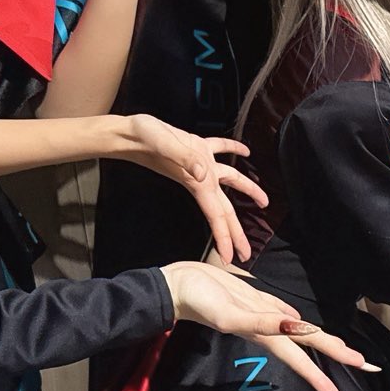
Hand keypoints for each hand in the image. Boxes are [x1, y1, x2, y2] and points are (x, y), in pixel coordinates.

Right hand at [106, 115, 265, 263]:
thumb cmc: (143, 138)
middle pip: (223, 209)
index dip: (225, 238)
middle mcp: (200, 177)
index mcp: (196, 182)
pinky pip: (219, 150)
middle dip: (235, 233)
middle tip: (246, 253)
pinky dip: (233, 150)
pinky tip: (244, 150)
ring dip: (247, 190)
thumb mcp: (165, 145)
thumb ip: (186, 158)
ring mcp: (199, 163)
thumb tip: (205, 172)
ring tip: (263, 201)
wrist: (126, 133)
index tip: (232, 258)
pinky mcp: (194, 147)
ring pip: (230, 179)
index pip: (216, 215)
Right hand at [161, 261, 375, 390]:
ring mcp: (263, 315)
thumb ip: (259, 322)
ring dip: (322, 343)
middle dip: (337, 357)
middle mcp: (269, 328)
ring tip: (344, 351)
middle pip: (310, 345)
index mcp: (266, 334)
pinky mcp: (255, 301)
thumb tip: (294, 325)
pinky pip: (281, 313)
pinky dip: (295, 321)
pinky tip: (300, 323)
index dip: (320, 377)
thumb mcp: (229, 315)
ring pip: (300, 331)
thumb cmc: (200, 302)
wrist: (177, 286)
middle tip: (367, 366)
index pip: (301, 359)